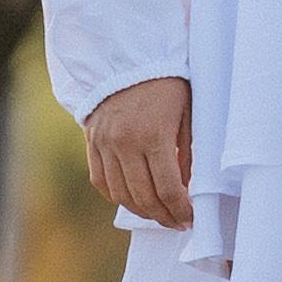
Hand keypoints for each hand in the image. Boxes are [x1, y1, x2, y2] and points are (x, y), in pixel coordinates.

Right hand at [84, 76, 193, 227]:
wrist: (126, 59)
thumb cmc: (165, 85)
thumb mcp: (187, 114)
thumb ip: (188, 153)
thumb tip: (187, 187)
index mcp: (154, 136)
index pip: (167, 189)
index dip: (180, 210)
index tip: (190, 218)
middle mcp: (125, 143)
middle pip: (144, 197)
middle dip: (163, 216)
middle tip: (176, 222)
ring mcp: (105, 144)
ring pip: (120, 194)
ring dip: (140, 210)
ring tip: (157, 214)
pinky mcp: (92, 142)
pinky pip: (100, 180)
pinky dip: (116, 196)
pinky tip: (131, 199)